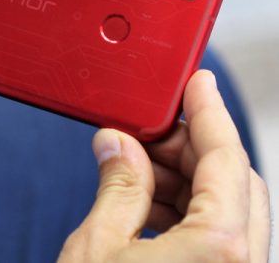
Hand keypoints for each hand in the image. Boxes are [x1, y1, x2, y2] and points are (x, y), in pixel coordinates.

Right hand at [58, 70, 269, 261]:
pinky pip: (217, 241)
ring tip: (134, 170)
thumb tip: (119, 146)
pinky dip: (184, 215)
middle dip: (187, 149)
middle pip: (232, 182)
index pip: (226, 158)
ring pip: (227, 212)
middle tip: (146, 132)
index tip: (198, 83)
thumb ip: (117, 187)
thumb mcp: (98, 246)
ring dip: (183, 182)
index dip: (209, 111)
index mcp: (219, 248)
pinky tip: (142, 206)